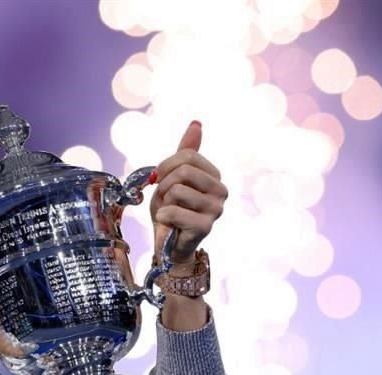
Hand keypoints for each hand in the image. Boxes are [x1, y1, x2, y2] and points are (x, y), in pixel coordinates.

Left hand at [149, 121, 228, 264]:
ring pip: (177, 190)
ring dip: (163, 202)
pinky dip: (163, 217)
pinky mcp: (206, 226)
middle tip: (165, 199)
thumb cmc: (171, 209)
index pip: (187, 156)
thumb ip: (186, 152)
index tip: (160, 180)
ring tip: (169, 212)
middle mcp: (221, 191)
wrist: (168, 244)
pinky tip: (169, 224)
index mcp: (215, 176)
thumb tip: (197, 123)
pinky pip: (173, 211)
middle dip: (164, 185)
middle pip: (184, 171)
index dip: (166, 167)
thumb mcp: (174, 177)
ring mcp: (216, 209)